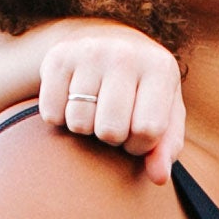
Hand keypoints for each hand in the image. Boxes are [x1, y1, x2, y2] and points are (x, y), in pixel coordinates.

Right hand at [36, 24, 184, 184]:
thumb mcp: (164, 114)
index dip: (139, 145)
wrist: (108, 42)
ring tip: (94, 109)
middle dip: (111, 137)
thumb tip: (159, 177)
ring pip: (79, 124)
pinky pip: (52, 114)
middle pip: (110, 131)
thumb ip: (166, 148)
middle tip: (113, 120)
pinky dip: (59, 117)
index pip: (147, 131)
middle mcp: (124, 54)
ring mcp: (89, 52)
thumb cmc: (142, 90)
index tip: (136, 132)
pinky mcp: (57, 57)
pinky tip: (72, 101)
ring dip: (85, 128)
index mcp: (160, 67)